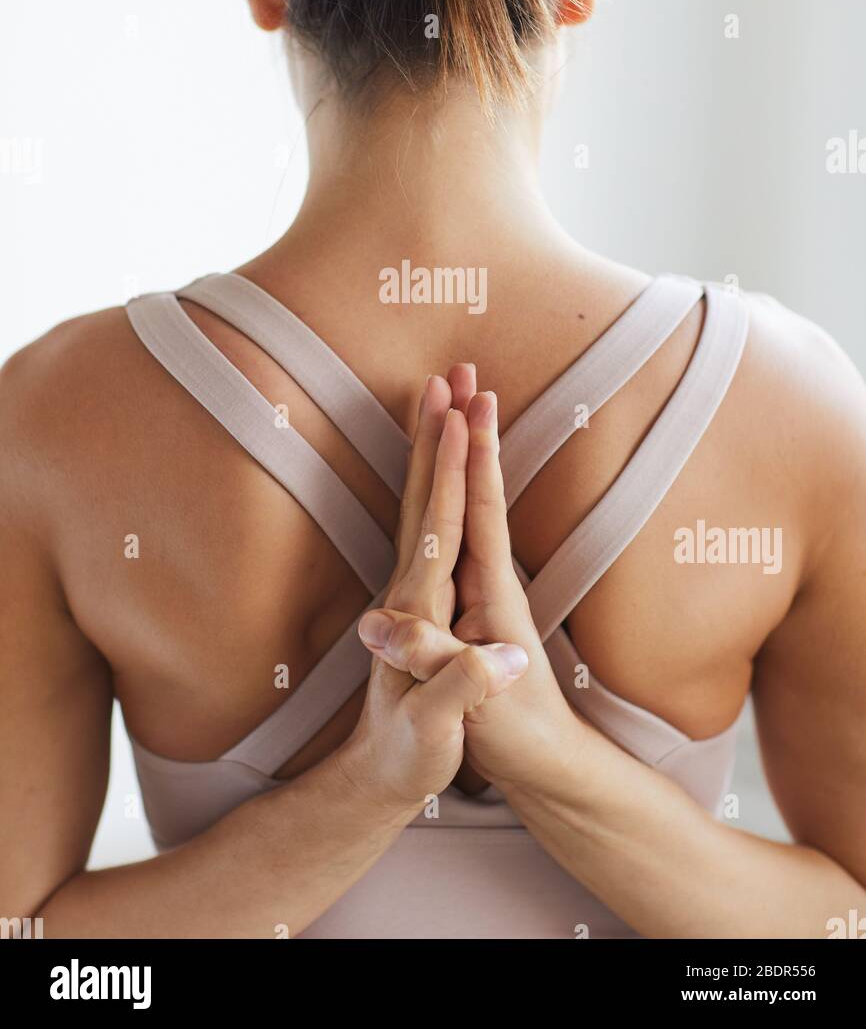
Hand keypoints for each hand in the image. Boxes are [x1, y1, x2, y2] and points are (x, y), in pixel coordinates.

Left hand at [343, 372, 528, 810]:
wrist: (377, 775)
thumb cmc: (410, 755)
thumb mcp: (436, 730)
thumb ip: (456, 685)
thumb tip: (490, 654)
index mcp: (419, 606)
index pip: (441, 523)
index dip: (454, 469)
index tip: (465, 416)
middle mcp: (407, 586)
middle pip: (423, 494)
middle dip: (436, 432)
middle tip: (448, 374)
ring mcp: (408, 589)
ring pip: (421, 500)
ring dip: (430, 446)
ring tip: (441, 398)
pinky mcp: (416, 598)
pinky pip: (428, 522)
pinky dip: (434, 482)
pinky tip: (440, 468)